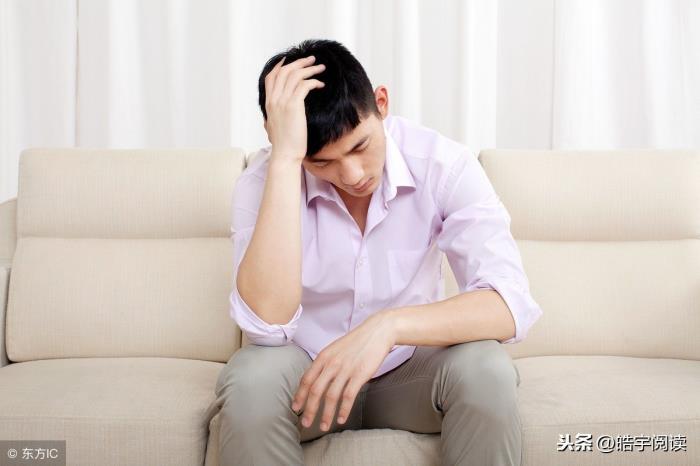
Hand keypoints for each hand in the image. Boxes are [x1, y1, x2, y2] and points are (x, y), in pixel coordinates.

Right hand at [263, 55, 325, 162]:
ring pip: (295, 75)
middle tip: (312, 59)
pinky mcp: (293, 106)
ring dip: (310, 69)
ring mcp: (282, 102)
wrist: (285, 155)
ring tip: (321, 68)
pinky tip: (321, 85)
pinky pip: (304, 85)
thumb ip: (275, 115)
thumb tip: (277, 113)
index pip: (271, 77)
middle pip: (284, 71)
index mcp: (268, 103)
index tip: (290, 59)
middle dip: (299, 62)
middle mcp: (273, 100)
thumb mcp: (274, 126)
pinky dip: (314, 82)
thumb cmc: (284, 145)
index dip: (280, 65)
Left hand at [291, 312, 395, 430]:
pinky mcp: (360, 374)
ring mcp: (346, 369)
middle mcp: (331, 364)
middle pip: (315, 390)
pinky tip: (340, 419)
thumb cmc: (356, 342)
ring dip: (326, 414)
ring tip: (324, 426)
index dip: (300, 395)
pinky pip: (348, 396)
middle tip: (306, 423)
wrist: (377, 332)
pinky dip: (343, 410)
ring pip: (331, 396)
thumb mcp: (335, 350)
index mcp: (323, 357)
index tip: (295, 408)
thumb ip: (325, 364)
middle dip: (309, 409)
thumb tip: (316, 381)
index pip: (306, 379)